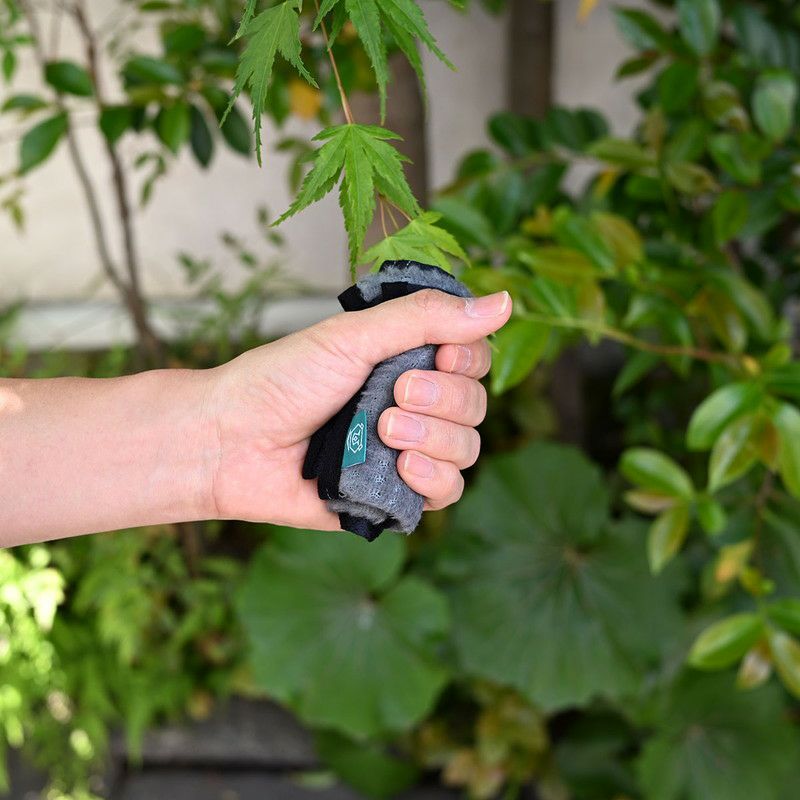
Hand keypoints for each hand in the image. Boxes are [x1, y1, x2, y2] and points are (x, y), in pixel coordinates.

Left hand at [205, 288, 511, 530]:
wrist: (231, 442)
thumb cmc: (281, 380)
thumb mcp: (354, 337)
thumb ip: (427, 319)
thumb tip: (504, 301)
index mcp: (405, 360)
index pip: (473, 357)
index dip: (469, 358)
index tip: (440, 354)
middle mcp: (412, 404)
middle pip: (475, 403)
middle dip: (443, 398)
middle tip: (394, 394)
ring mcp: (406, 450)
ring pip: (467, 448)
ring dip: (435, 437)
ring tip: (384, 432)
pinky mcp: (394, 494)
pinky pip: (447, 492)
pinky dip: (434, 478)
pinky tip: (402, 467)